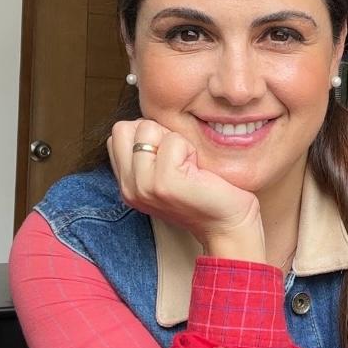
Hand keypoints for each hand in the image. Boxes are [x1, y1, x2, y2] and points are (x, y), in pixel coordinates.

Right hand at [107, 119, 264, 261]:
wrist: (228, 225)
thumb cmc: (205, 194)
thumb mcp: (165, 173)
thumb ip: (147, 153)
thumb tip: (144, 123)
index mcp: (126, 184)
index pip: (119, 134)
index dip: (148, 134)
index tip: (170, 156)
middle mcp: (129, 188)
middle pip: (125, 128)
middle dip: (155, 132)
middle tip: (179, 159)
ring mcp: (143, 186)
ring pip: (147, 129)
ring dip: (175, 141)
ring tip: (188, 166)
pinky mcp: (165, 183)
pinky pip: (173, 141)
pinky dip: (189, 149)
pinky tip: (197, 171)